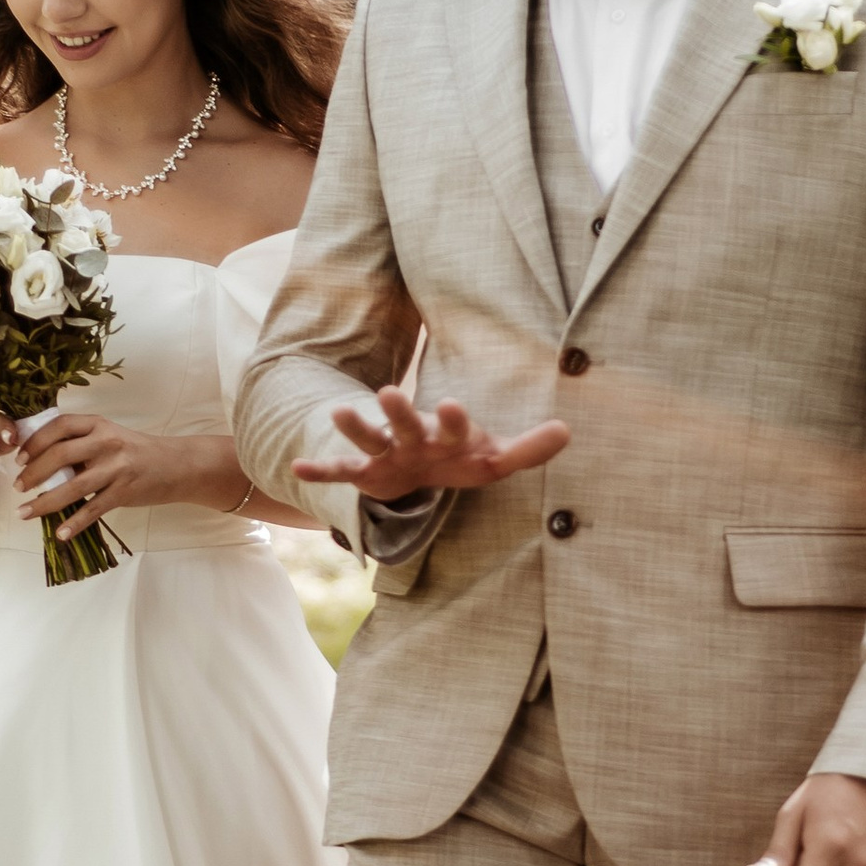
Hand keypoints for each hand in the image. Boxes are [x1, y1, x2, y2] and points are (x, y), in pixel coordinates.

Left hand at [14, 410, 177, 538]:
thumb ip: (79, 444)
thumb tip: (39, 461)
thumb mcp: (108, 436)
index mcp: (98, 424)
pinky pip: (93, 510)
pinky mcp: (124, 492)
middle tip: (17, 487)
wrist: (176, 465)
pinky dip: (75, 523)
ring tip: (24, 512)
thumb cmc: (135, 451)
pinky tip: (60, 533)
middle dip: (32, 473)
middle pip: (60, 455)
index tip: (18, 458)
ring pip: (72, 487)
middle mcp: (106, 442)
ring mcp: (116, 468)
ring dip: (44, 502)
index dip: (34, 442)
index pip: (59, 426)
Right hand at [292, 384, 572, 501]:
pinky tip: (298, 468)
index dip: (454, 419)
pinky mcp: (366, 474)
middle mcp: (414, 439)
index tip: (451, 405)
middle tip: (389, 391)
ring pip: (370, 439)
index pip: (454, 427)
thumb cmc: (459, 460)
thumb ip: (528, 450)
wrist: (421, 470)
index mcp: (447, 436)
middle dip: (400, 412)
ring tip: (339, 412)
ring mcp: (387, 454)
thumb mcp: (494, 461)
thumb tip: (567, 431)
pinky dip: (321, 470)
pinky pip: (341, 472)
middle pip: (406, 423)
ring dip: (356, 427)